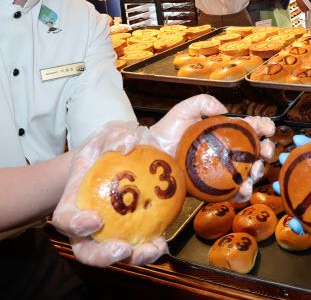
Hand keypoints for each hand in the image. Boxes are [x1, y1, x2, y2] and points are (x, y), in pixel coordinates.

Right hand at [52, 120, 168, 266]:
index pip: (65, 218)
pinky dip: (151, 246)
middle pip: (87, 250)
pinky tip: (164, 240)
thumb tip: (126, 144)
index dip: (75, 224)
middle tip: (123, 248)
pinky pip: (139, 245)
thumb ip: (116, 137)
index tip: (94, 221)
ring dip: (135, 256)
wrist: (122, 156)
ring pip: (117, 254)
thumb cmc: (108, 148)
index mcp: (75, 201)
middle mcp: (88, 224)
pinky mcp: (133, 232)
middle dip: (103, 256)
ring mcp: (110, 232)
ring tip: (153, 248)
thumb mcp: (109, 135)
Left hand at [152, 95, 274, 201]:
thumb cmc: (168, 131)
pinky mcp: (216, 188)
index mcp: (226, 131)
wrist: (153, 155)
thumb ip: (204, 102)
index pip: (250, 127)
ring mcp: (224, 170)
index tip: (267, 128)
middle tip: (264, 152)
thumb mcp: (185, 109)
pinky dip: (244, 191)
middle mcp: (229, 151)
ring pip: (251, 172)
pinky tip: (244, 189)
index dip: (263, 126)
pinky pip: (235, 192)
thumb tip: (223, 111)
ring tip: (254, 172)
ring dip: (259, 172)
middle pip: (257, 150)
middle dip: (267, 150)